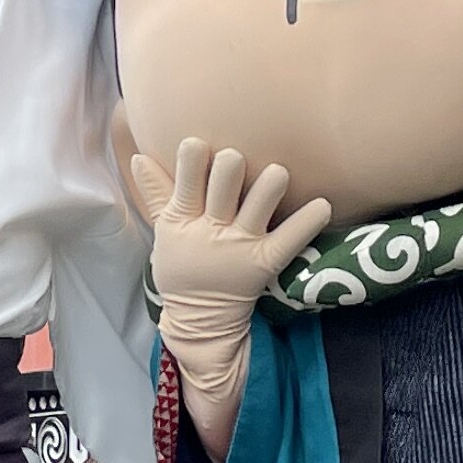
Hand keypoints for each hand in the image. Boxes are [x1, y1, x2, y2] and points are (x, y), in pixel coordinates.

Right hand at [125, 139, 329, 459]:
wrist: (199, 318)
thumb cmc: (182, 265)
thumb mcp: (164, 231)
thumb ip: (157, 192)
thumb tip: (139, 156)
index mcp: (183, 220)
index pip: (186, 182)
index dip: (192, 159)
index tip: (197, 143)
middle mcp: (212, 229)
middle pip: (223, 185)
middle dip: (231, 166)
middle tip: (236, 158)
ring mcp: (241, 246)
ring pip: (258, 205)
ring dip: (269, 184)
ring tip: (277, 173)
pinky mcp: (265, 262)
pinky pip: (289, 239)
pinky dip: (307, 222)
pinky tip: (323, 205)